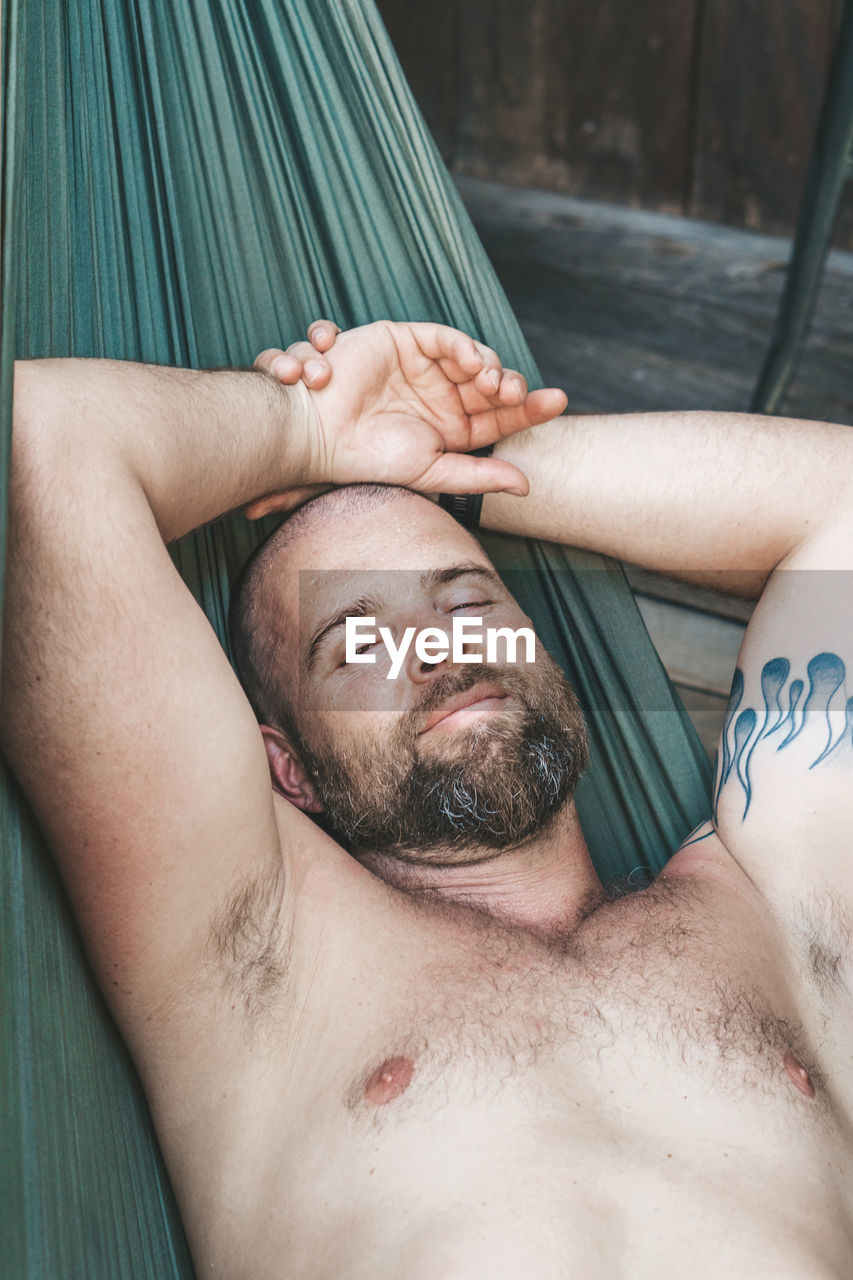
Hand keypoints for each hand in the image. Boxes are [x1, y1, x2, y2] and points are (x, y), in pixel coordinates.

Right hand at [247, 319, 567, 517]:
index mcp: (450, 431)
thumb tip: (528, 486)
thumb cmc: (368, 460)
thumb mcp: (432, 472)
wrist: (319, 436)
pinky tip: (473, 364)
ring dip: (490, 366)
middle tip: (519, 395)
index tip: (556, 400)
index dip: (529, 410)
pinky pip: (445, 337)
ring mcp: (425, 368)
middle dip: (512, 387)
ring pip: (474, 359)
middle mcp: (441, 398)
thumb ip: (479, 477)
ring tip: (494, 384)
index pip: (500, 418)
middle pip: (493, 385)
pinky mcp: (406, 341)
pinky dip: (463, 345)